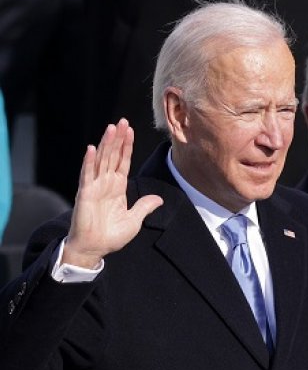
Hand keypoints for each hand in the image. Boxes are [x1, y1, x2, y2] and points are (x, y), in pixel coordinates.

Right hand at [64, 119, 162, 267]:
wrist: (95, 248)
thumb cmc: (112, 236)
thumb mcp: (135, 220)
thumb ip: (145, 207)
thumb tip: (159, 199)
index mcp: (117, 188)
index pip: (123, 162)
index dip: (127, 146)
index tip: (131, 130)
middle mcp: (106, 183)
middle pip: (113, 156)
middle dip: (118, 139)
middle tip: (122, 121)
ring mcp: (95, 186)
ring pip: (101, 160)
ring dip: (106, 144)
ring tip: (111, 128)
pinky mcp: (85, 194)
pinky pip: (87, 175)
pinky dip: (89, 162)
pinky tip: (92, 148)